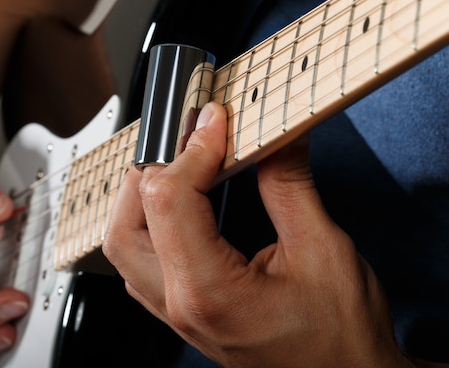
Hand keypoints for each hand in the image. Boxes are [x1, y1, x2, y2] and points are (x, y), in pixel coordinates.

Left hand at [103, 102, 412, 367]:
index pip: (169, 200)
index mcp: (209, 291)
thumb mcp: (323, 250)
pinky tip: (178, 210)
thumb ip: (288, 186)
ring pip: (122, 246)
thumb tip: (275, 136)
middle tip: (189, 146)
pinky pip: (138, 264)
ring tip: (181, 171)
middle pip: (124, 225)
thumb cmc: (340, 338)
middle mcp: (180, 306)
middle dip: (150, 173)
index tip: (214, 123)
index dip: (190, 150)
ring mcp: (174, 313)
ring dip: (141, 200)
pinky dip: (148, 226)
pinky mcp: (181, 313)